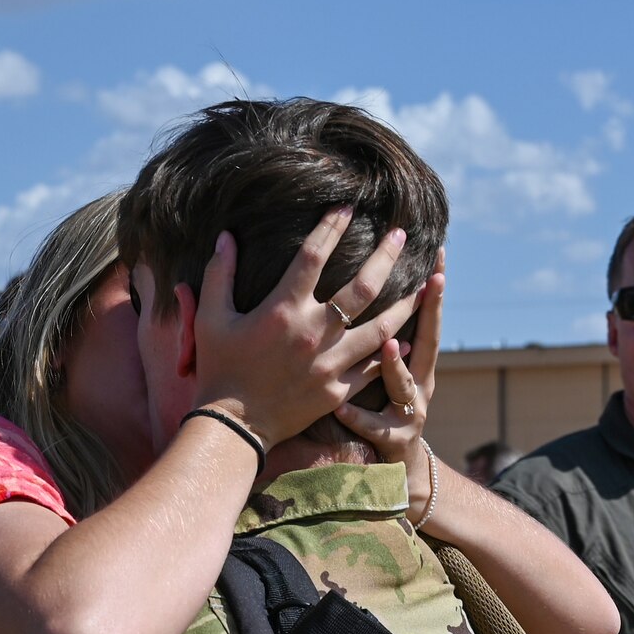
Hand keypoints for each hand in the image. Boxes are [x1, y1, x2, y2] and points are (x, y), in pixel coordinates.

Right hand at [191, 209, 425, 450]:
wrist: (235, 427)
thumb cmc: (219, 369)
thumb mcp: (210, 318)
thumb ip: (219, 275)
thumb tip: (226, 236)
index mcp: (283, 309)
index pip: (313, 255)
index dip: (332, 227)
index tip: (348, 207)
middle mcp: (314, 332)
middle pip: (362, 286)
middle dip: (385, 256)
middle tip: (401, 234)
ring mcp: (331, 363)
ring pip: (381, 328)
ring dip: (404, 305)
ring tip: (423, 286)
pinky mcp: (339, 390)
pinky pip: (375, 368)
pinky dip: (393, 354)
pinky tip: (407, 339)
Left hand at [334, 253, 443, 521]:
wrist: (399, 470)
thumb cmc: (388, 410)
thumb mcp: (391, 374)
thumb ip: (383, 337)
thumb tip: (371, 291)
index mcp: (416, 363)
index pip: (425, 318)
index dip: (433, 290)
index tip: (438, 255)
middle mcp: (419, 384)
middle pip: (429, 343)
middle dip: (433, 310)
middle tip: (434, 281)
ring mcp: (409, 412)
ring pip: (404, 384)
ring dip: (396, 364)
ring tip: (387, 344)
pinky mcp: (391, 439)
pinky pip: (371, 425)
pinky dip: (357, 416)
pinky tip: (340, 408)